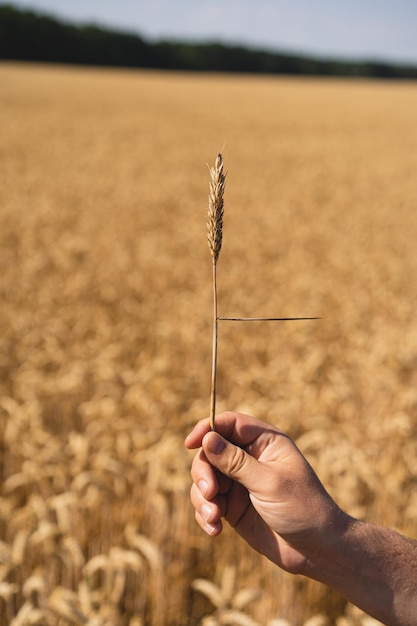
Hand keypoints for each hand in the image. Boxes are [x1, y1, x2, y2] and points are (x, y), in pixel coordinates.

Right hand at [185, 411, 346, 574]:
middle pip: (210, 452)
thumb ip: (235, 462)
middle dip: (203, 472)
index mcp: (265, 442)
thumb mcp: (269, 482)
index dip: (208, 429)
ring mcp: (240, 483)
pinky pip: (207, 503)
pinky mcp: (233, 507)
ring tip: (213, 518)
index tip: (191, 443)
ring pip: (204, 478)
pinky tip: (215, 530)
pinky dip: (205, 515)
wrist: (318, 550)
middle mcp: (250, 458)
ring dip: (202, 498)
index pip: (229, 424)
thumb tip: (208, 438)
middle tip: (209, 492)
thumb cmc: (303, 508)